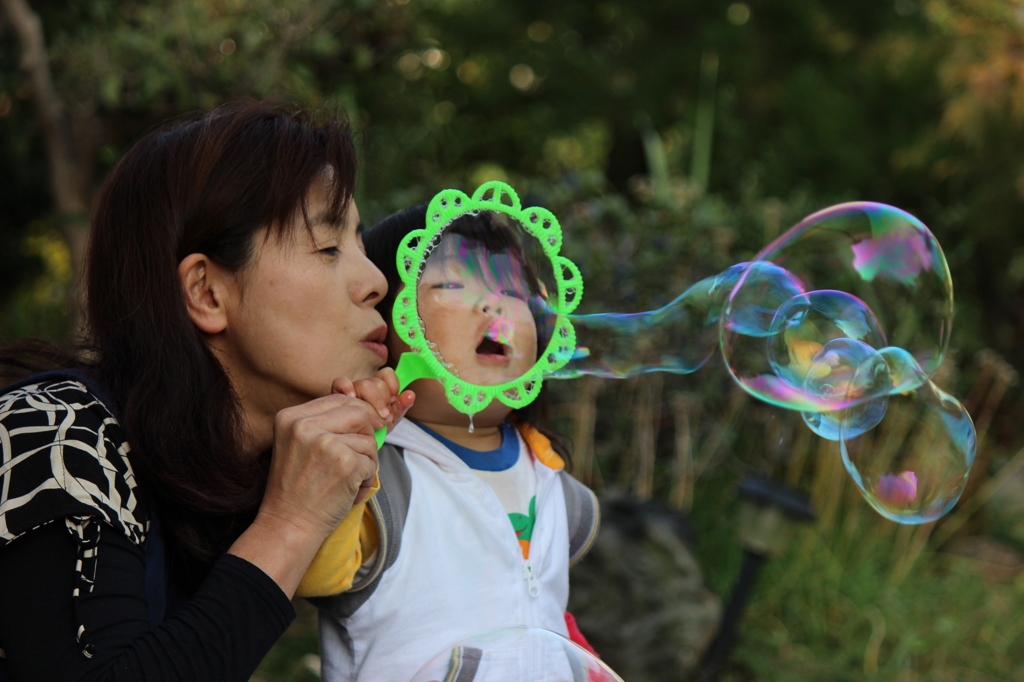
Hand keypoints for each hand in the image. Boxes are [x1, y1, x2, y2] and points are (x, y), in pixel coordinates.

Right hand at [259, 392, 383, 538]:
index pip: (339, 399)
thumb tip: (368, 411)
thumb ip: (324, 423)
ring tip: (347, 480)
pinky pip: (372, 462)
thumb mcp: (299, 444)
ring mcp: (325, 443)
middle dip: (367, 435)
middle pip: (359, 413)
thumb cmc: (297, 488)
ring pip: (368, 440)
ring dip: (367, 462)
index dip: (358, 413)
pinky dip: (367, 479)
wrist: (288, 524)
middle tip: (357, 458)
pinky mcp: (345, 463)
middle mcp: (305, 426)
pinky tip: (349, 491)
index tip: (365, 429)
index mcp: (290, 417)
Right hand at [332, 367, 415, 438]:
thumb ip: (401, 407)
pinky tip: (351, 398)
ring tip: (376, 420)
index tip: (393, 400)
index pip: (386, 373)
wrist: (354, 446)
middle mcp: (364, 386)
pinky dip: (347, 387)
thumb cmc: (373, 431)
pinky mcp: (335, 394)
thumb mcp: (390, 421)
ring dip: (372, 402)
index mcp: (378, 388)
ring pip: (362, 384)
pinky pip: (340, 382)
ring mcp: (350, 389)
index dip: (392, 384)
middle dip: (383, 400)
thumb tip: (411, 394)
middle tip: (385, 417)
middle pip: (376, 381)